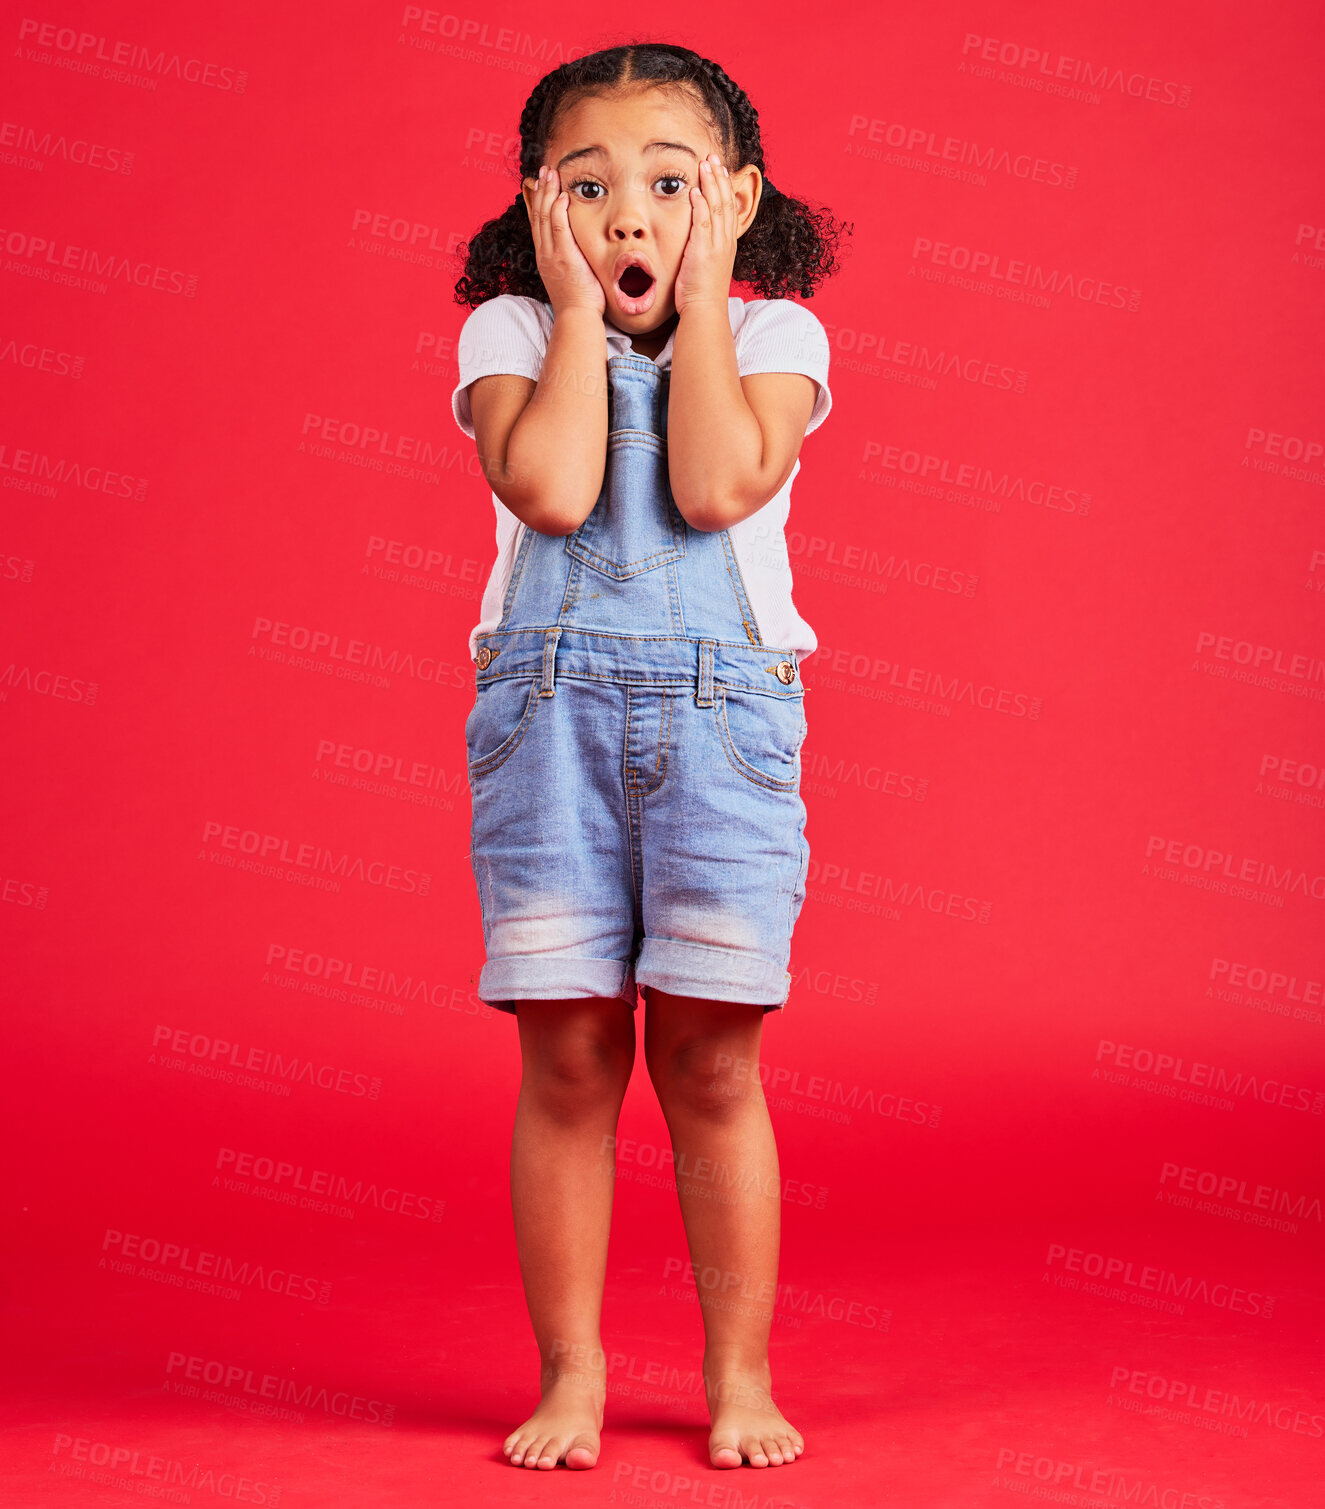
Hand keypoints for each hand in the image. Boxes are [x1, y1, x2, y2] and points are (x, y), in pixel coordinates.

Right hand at [524, 165, 604, 316]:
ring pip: (545, 216)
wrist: (577, 318)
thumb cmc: (579, 302)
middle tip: (544, 170)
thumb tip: (576, 250)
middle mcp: (544, 253)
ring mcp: (552, 255)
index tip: (541, 184)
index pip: (538, 222)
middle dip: (540, 190)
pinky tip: (562, 195)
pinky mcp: (563, 257)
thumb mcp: (569, 276)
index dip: (538, 201)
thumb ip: (569, 259)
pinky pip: (558, 228)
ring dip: (548, 192)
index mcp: (545, 257)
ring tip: (551, 174)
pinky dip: (558, 210)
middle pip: (538, 214)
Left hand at [674, 153, 737, 313]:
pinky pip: (703, 223)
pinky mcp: (703, 251)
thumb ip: (707, 249)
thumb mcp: (709, 267)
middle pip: (725, 203)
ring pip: (717, 208)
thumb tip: (701, 240)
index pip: (729, 209)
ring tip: (705, 165)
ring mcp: (716, 246)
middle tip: (713, 158)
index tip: (720, 170)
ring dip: (710, 184)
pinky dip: (701, 206)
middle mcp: (725, 242)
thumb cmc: (703, 294)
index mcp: (727, 245)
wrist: (704, 311)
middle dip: (719, 178)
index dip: (725, 188)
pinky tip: (696, 191)